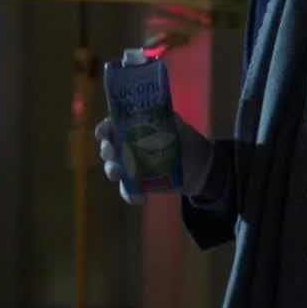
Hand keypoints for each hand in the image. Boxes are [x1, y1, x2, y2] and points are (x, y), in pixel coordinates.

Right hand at [94, 50, 212, 201]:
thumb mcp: (179, 126)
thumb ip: (167, 118)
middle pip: (108, 149)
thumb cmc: (186, 141)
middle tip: (111, 152)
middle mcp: (128, 147)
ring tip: (119, 174)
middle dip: (106, 150)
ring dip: (113, 171)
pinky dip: (131, 195)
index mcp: (133, 130)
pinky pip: (129, 191)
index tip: (104, 133)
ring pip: (114, 169)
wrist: (202, 166)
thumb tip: (162, 109)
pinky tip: (141, 198)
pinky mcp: (140, 184)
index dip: (104, 129)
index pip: (112, 127)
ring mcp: (132, 167)